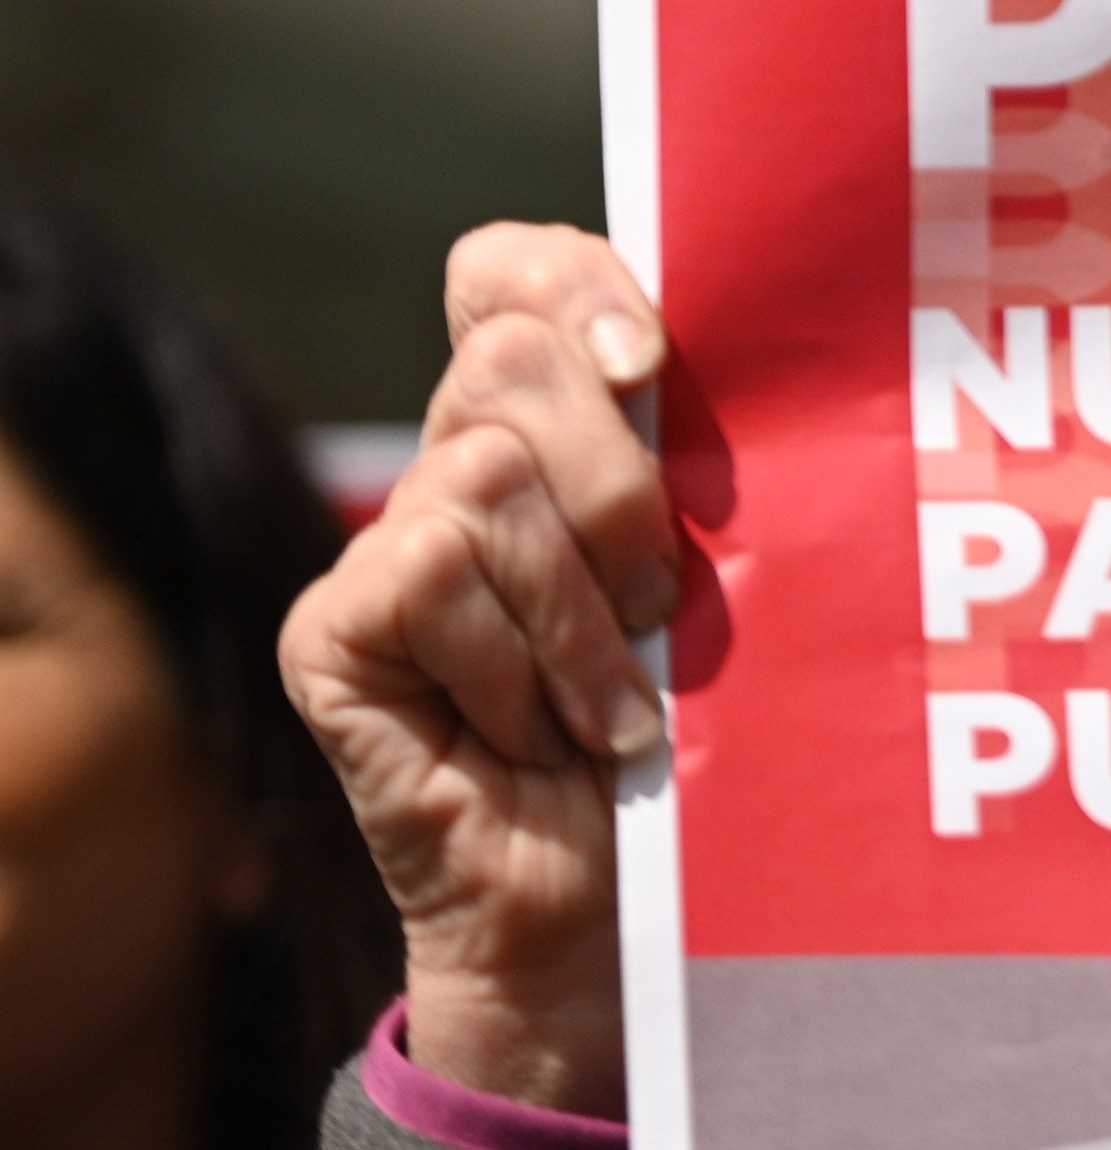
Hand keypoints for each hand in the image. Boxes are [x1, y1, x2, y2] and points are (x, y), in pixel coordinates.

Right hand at [279, 225, 677, 1115]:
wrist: (617, 897)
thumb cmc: (697, 719)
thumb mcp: (721, 557)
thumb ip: (696, 448)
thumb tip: (692, 352)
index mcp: (553, 420)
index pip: (511, 271)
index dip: (573, 282)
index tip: (651, 359)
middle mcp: (455, 461)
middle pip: (510, 363)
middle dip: (617, 481)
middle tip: (660, 597)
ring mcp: (380, 541)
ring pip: (485, 477)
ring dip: (579, 609)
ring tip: (614, 701)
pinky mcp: (331, 628)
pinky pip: (427, 573)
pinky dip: (515, 663)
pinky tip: (539, 734)